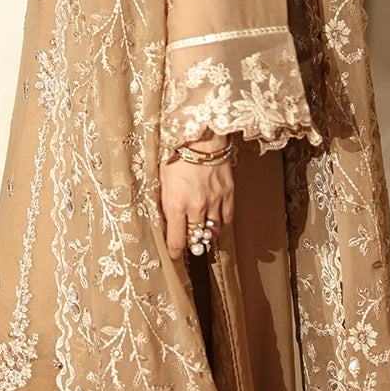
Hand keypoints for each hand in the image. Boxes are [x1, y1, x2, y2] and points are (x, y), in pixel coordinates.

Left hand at [159, 136, 235, 261]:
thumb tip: (167, 218)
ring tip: (201, 235)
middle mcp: (197, 206)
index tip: (173, 256)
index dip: (175, 252)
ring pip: (213, 231)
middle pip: (195, 237)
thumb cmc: (176, 152)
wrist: (200, 134)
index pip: (177, 240)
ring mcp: (215, 201)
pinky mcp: (228, 192)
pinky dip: (221, 225)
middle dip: (190, 243)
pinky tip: (216, 224)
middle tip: (187, 244)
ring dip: (206, 235)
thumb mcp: (161, 178)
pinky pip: (227, 218)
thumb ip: (166, 201)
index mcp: (176, 204)